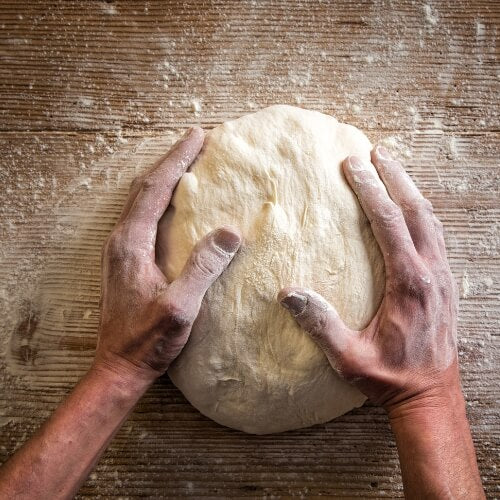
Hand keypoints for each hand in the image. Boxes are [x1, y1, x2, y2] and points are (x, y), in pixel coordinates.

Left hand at [95, 127, 241, 383]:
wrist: (119, 366)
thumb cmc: (147, 340)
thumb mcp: (180, 306)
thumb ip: (203, 267)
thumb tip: (229, 231)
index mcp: (131, 244)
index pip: (155, 189)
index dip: (177, 160)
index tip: (198, 136)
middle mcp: (121, 240)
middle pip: (145, 188)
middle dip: (171, 161)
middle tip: (196, 141)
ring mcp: (121, 250)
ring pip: (142, 201)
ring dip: (164, 178)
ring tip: (187, 164)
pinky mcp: (126, 261)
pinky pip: (142, 217)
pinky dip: (159, 199)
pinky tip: (173, 203)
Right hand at [278, 146, 458, 410]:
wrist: (431, 396)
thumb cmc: (389, 378)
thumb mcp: (349, 358)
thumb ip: (320, 325)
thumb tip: (288, 294)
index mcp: (409, 284)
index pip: (389, 224)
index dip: (371, 191)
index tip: (353, 165)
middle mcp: (431, 274)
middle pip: (417, 211)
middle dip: (394, 177)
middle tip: (375, 153)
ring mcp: (443, 277)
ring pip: (431, 220)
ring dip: (411, 191)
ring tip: (392, 169)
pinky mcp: (446, 284)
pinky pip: (436, 236)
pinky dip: (422, 213)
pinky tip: (411, 209)